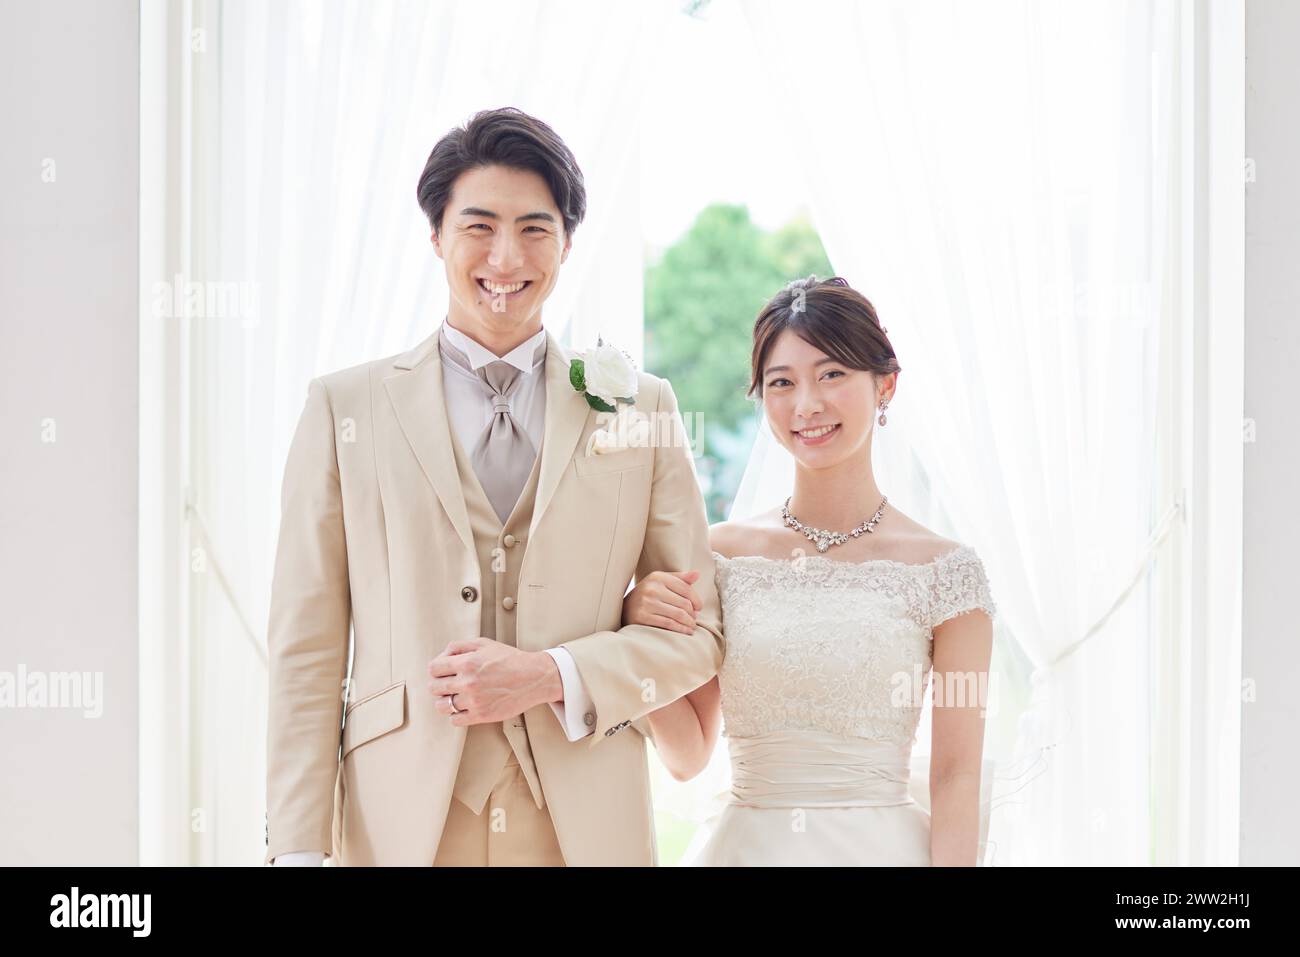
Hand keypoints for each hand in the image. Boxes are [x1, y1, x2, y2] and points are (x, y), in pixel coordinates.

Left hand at [427, 639, 561, 725]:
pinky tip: (464, 706)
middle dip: (438, 684)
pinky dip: (455, 714)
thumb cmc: (509, 659)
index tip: (442, 671)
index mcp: (467, 662)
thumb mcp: (484, 643)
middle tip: (448, 684)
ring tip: (454, 696)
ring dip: (444, 701)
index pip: (433, 669)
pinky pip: (454, 720)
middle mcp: (468, 682)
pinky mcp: (481, 716)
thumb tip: (442, 656)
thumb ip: (459, 646)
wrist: (533, 677)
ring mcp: (474, 701)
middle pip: (434, 688)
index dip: (436, 669)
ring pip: (442, 706)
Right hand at [622, 570, 701, 634]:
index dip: (696, 600)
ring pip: (678, 614)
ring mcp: (646, 603)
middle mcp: (652, 588)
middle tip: (694, 619)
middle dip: (692, 614)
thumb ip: (679, 578)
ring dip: (689, 622)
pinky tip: (685, 631)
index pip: (686, 588)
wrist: (624, 609)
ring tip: (691, 626)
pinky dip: (680, 629)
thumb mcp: (661, 582)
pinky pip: (669, 624)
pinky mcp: (643, 617)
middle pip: (683, 603)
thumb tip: (697, 574)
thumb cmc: (648, 594)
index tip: (699, 608)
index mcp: (658, 577)